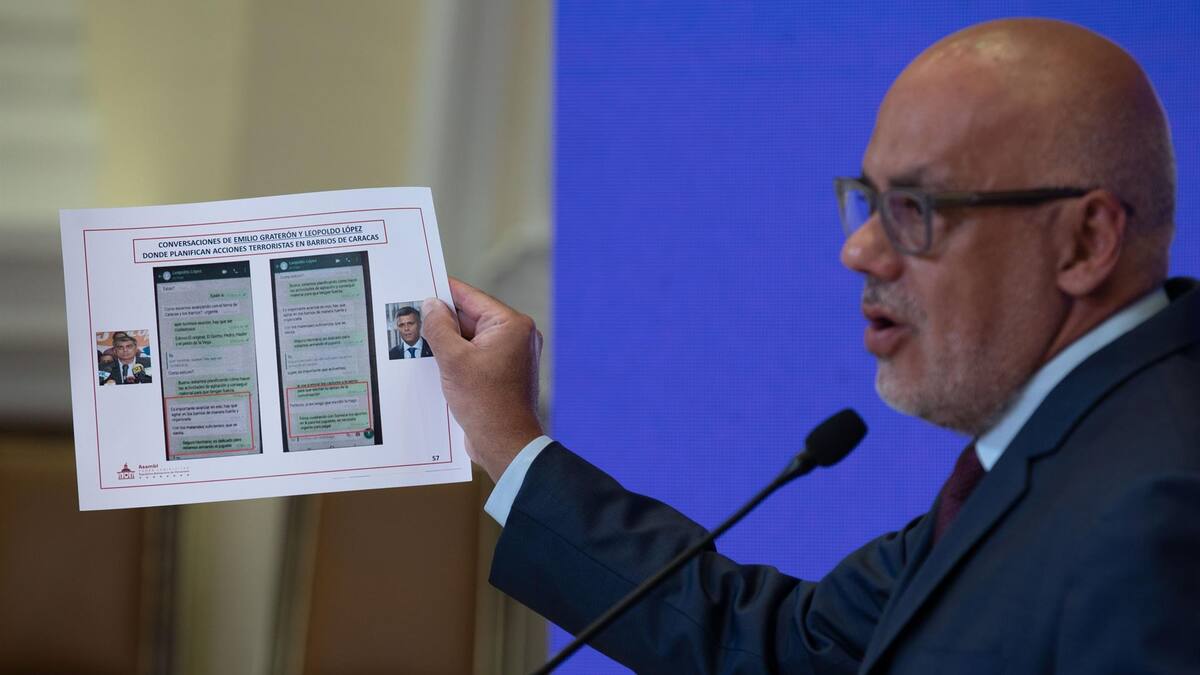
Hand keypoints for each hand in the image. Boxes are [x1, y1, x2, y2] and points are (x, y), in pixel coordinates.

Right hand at [422, 278, 543, 481]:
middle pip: (470, 318)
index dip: (443, 291)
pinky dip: (455, 357)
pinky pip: (474, 356)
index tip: (419, 284)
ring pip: (470, 338)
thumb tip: (430, 305)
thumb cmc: (485, 402)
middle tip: (410, 316)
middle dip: (441, 320)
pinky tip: (431, 360)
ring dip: (446, 341)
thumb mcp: (453, 360)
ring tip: (415, 339)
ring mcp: (510, 356)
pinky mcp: (502, 374)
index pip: (471, 298)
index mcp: (512, 325)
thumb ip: (439, 327)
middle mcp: (516, 336)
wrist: (505, 444)